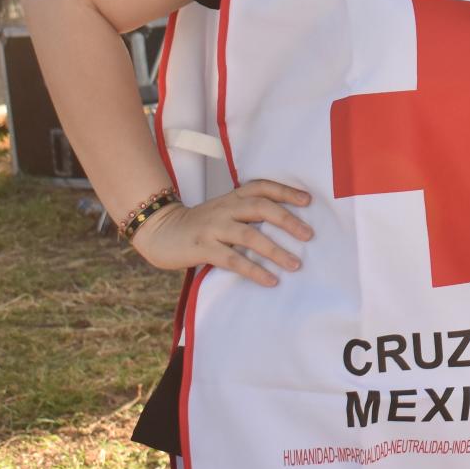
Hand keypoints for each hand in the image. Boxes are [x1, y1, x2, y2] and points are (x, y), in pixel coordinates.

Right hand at [130, 179, 314, 286]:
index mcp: (232, 197)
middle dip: (287, 220)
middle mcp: (225, 209)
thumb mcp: (223, 210)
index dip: (285, 191)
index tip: (308, 201)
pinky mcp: (203, 248)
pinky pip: (233, 260)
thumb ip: (247, 212)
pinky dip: (254, 270)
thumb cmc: (200, 224)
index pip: (262, 187)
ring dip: (275, 251)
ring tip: (295, 264)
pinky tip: (271, 280)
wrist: (160, 231)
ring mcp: (213, 228)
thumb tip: (286, 223)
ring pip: (250, 236)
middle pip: (260, 208)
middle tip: (309, 235)